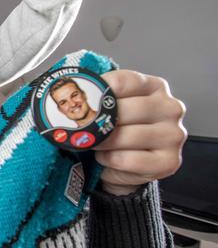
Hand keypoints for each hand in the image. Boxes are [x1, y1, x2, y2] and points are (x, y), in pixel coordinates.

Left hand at [94, 70, 186, 195]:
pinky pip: (129, 159)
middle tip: (83, 127)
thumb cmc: (119, 130)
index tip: (85, 99)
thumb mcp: (113, 107)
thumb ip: (101, 96)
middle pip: (126, 109)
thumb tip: (73, 87)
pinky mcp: (169, 161)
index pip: (125, 82)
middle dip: (99, 121)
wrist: (128, 165)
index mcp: (155, 87)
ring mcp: (173, 135)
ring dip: (103, 142)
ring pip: (127, 136)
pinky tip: (106, 158)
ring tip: (94, 144)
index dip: (100, 90)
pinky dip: (110, 160)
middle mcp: (170, 108)